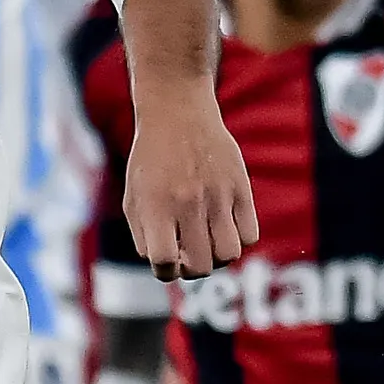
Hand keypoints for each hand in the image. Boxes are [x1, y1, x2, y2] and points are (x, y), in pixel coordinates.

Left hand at [123, 93, 255, 280]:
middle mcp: (188, 203)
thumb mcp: (134, 198)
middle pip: (201, 267)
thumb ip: (144, 238)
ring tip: (208, 241)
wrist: (177, 112)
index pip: (165, 263)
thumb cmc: (151, 160)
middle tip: (189, 252)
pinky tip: (225, 226)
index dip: (166, 271)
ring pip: (229, 255)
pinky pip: (250, 235)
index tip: (167, 260)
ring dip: (218, 258)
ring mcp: (217, 195)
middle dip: (192, 269)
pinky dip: (239, 240)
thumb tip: (168, 267)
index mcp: (157, 207)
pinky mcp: (240, 186)